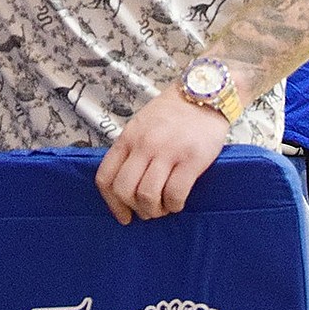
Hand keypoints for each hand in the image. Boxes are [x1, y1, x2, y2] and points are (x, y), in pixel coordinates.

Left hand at [94, 88, 228, 223]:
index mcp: (128, 138)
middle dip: (134, 208)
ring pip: (147, 196)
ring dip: (155, 210)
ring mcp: (167, 152)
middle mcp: (144, 145)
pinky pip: (175, 194)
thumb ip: (131, 150)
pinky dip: (174, 205)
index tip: (122, 215)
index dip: (111, 203)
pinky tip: (178, 201)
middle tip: (147, 211)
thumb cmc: (173, 112)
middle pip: (124, 190)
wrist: (203, 94)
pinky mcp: (192, 159)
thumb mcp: (141, 126)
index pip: (105, 177)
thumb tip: (125, 185)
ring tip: (164, 207)